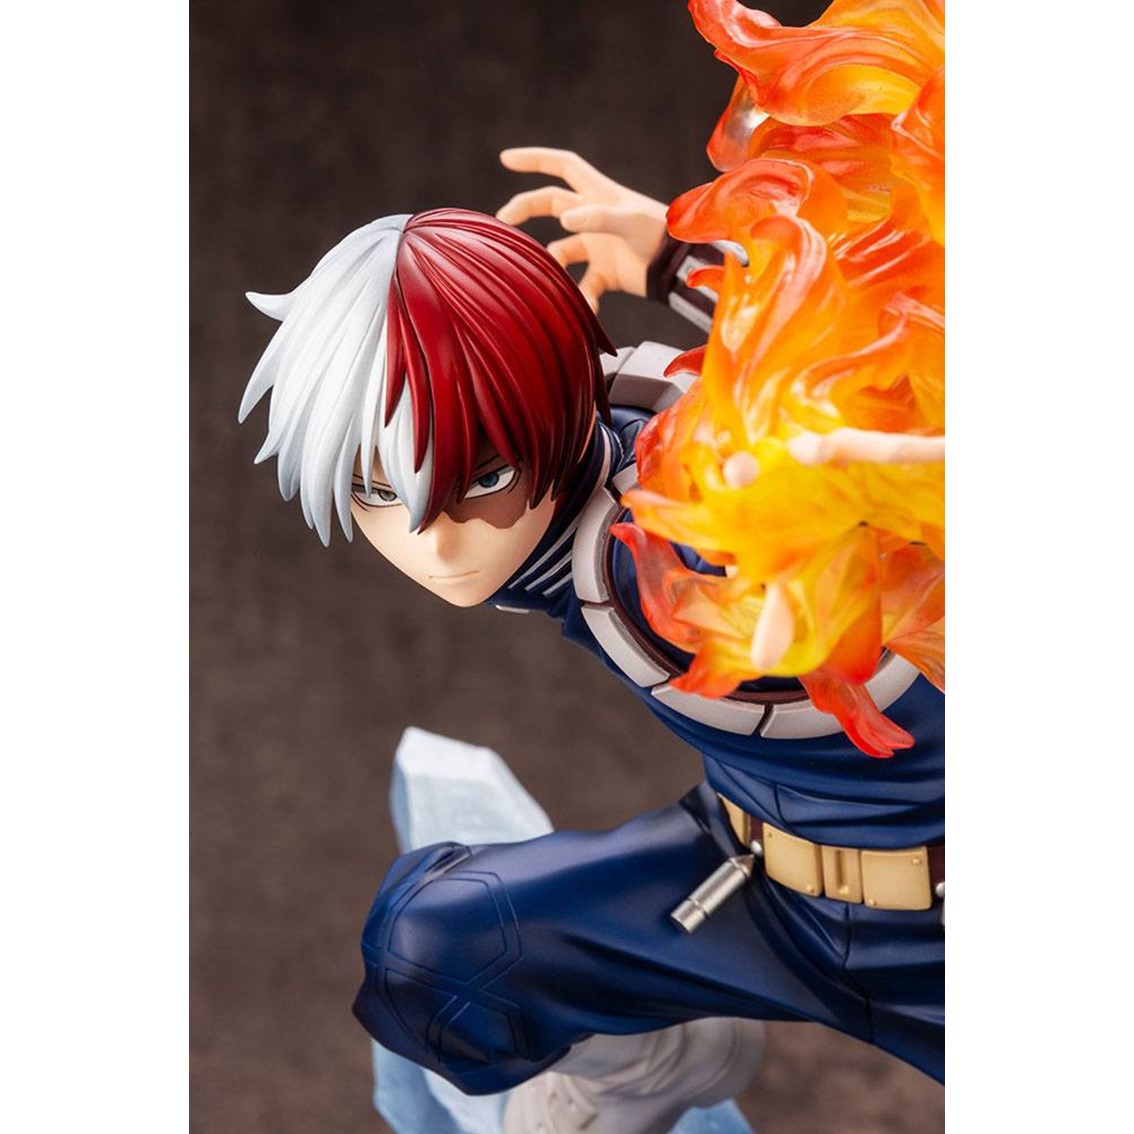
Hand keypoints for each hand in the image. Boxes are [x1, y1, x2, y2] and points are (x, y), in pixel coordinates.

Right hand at [497, 147, 667, 311]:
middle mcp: (594, 217)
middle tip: (503, 223)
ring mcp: (598, 245)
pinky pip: (583, 285)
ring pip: (561, 251)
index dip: (535, 159)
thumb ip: (598, 218)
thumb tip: (564, 220)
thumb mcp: (630, 221)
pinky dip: (583, 298)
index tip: (506, 159)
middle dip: (525, 209)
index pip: (562, 166)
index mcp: (599, 194)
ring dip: (555, 266)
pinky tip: (589, 307)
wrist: (680, 268)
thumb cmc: (661, 236)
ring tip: (555, 281)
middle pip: (550, 204)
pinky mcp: (605, 273)